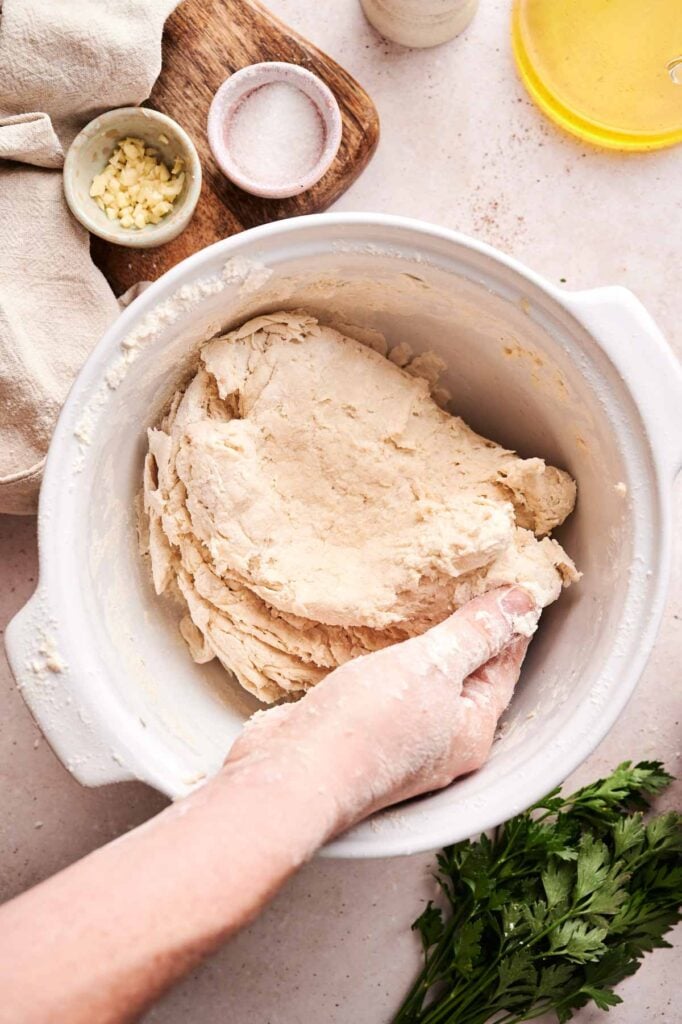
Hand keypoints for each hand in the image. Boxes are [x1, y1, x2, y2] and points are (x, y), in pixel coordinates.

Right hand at [225, 586, 537, 836]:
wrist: (291, 774)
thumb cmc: (366, 726)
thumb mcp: (432, 669)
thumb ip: (474, 634)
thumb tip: (521, 602)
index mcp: (471, 732)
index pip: (504, 668)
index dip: (511, 625)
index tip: (516, 586)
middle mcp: (442, 742)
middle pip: (468, 678)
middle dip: (472, 634)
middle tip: (477, 585)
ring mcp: (400, 741)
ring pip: (426, 683)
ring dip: (429, 645)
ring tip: (432, 602)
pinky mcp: (361, 731)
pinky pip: (389, 687)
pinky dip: (393, 659)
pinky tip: (383, 637)